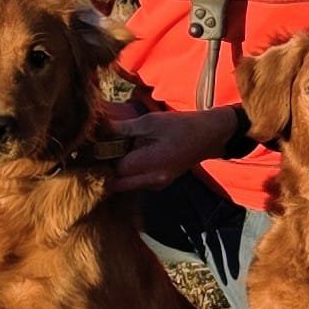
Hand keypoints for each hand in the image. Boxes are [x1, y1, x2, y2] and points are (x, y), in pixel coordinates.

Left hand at [107, 107, 234, 193]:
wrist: (209, 135)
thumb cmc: (181, 126)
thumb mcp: (151, 122)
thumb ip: (123, 129)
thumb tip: (100, 130)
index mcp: (151, 164)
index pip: (115, 168)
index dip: (106, 157)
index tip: (101, 144)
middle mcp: (153, 180)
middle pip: (117, 183)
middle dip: (109, 169)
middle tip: (109, 150)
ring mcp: (157, 184)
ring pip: (126, 185)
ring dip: (120, 172)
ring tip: (123, 152)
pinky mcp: (161, 184)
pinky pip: (137, 183)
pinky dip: (131, 174)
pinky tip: (136, 157)